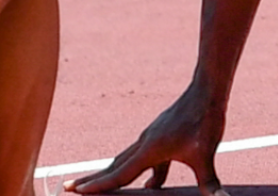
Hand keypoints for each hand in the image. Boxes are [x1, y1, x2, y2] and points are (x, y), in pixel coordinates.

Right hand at [68, 83, 227, 194]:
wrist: (206, 91)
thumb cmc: (204, 121)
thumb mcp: (206, 154)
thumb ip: (209, 182)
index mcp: (149, 150)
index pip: (119, 174)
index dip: (98, 186)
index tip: (76, 192)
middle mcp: (144, 143)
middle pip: (113, 166)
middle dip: (92, 179)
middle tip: (69, 188)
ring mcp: (150, 138)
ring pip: (124, 160)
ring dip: (110, 174)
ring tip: (93, 185)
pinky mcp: (159, 136)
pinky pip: (143, 158)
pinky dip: (140, 172)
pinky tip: (154, 185)